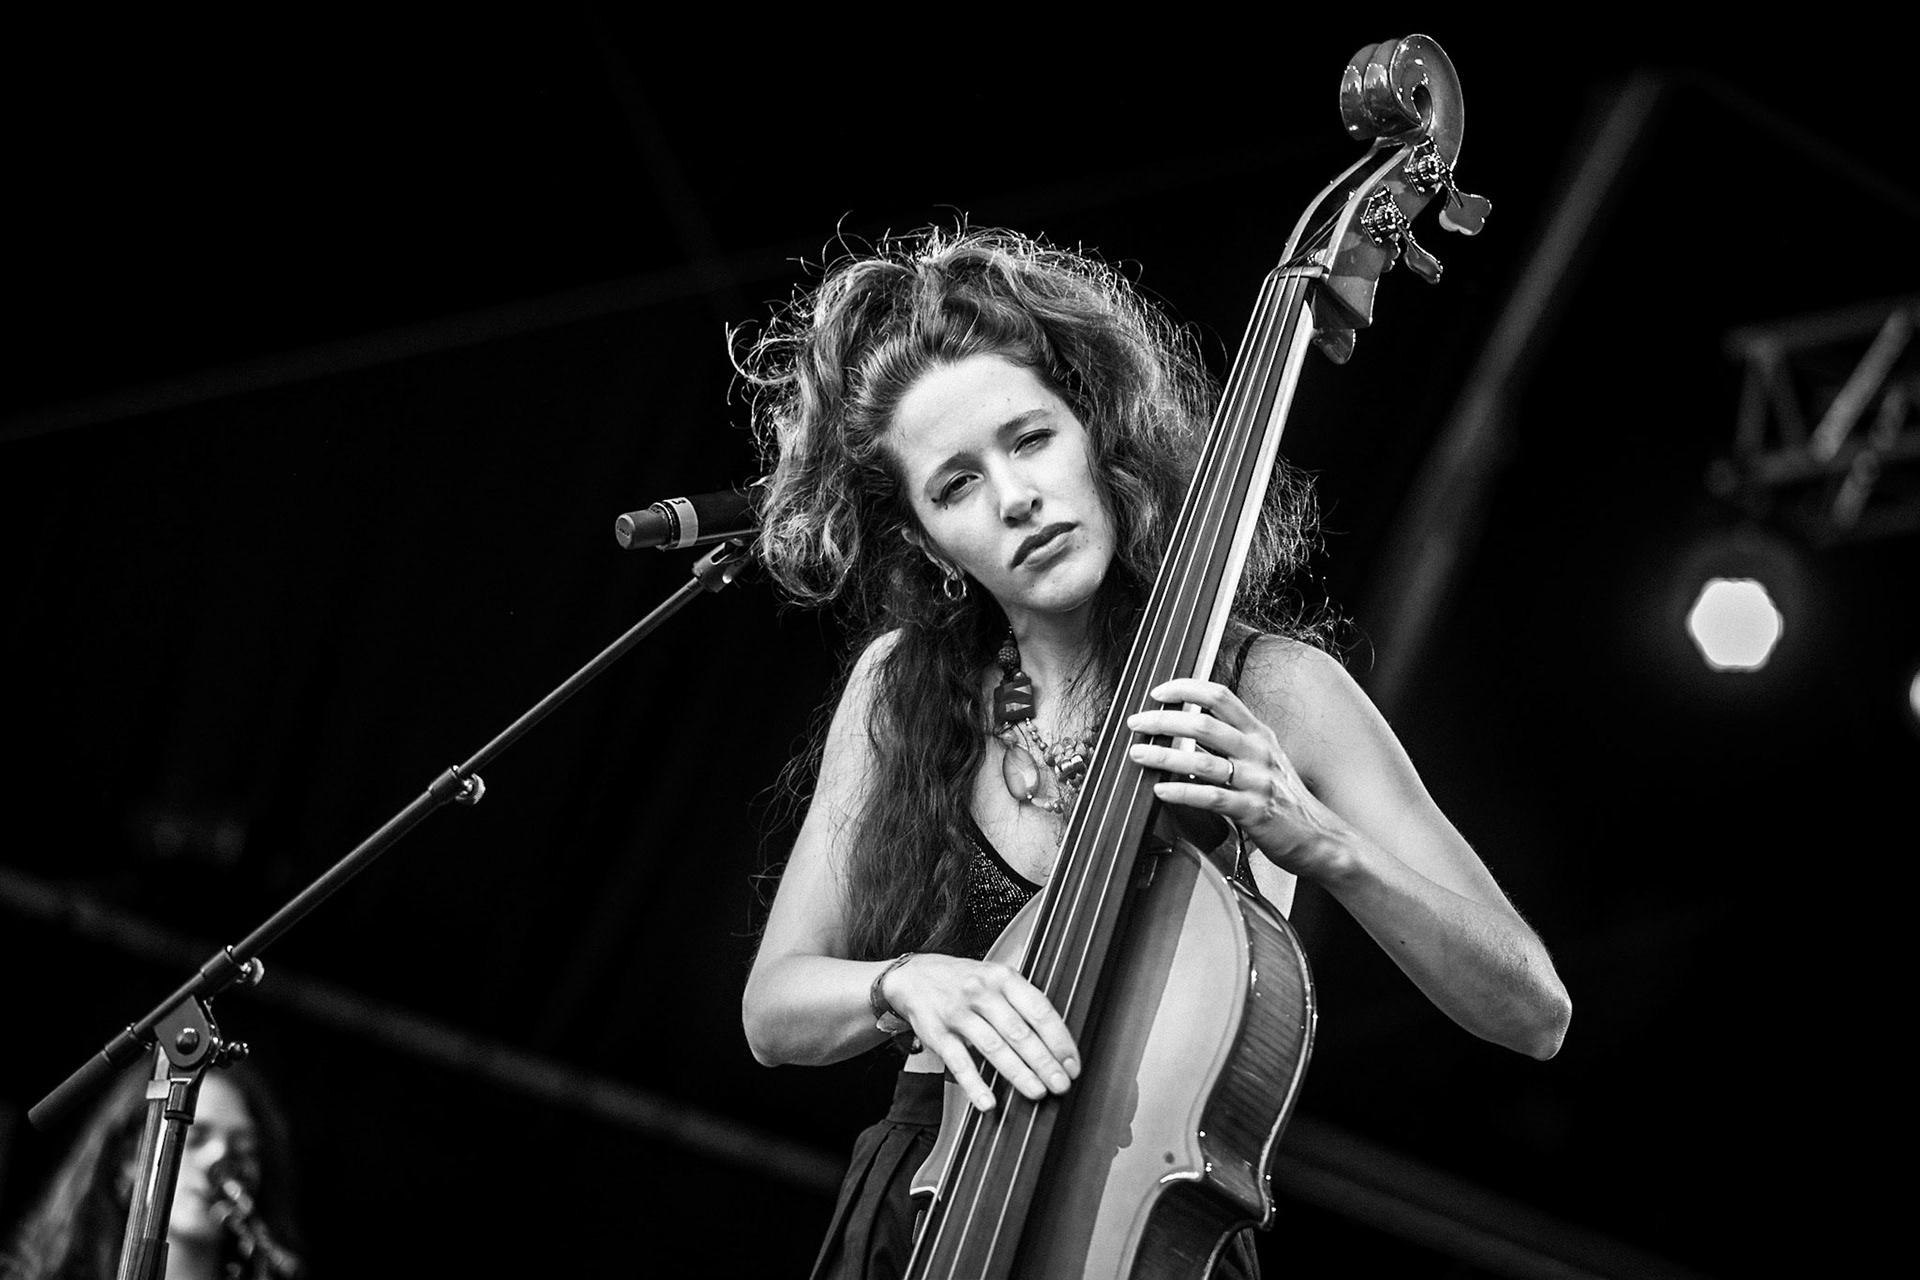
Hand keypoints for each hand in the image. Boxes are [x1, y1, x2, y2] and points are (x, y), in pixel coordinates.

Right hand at [882, 953, 1079, 1111]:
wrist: (912, 976)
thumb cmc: (962, 981)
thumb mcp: (995, 977)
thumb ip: (1022, 1001)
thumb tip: (1057, 1039)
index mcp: (1002, 978)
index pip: (1038, 1010)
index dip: (1059, 1039)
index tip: (1072, 1063)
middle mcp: (981, 993)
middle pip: (1019, 1031)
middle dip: (1044, 1062)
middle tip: (1062, 1084)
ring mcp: (958, 1013)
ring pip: (993, 1047)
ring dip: (1018, 1073)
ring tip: (1037, 1092)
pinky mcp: (937, 1034)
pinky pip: (959, 1063)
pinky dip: (974, 1085)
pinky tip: (989, 1102)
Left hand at [1126, 677, 1350, 880]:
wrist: (1320, 838)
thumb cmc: (1284, 800)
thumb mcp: (1263, 761)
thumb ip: (1231, 744)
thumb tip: (1185, 730)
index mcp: (1258, 734)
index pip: (1220, 697)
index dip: (1186, 689)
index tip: (1158, 692)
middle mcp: (1258, 751)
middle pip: (1204, 724)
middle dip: (1164, 720)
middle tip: (1136, 723)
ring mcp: (1257, 781)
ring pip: (1203, 761)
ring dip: (1164, 756)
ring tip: (1138, 754)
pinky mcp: (1254, 811)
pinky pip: (1212, 798)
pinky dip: (1182, 791)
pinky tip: (1161, 790)